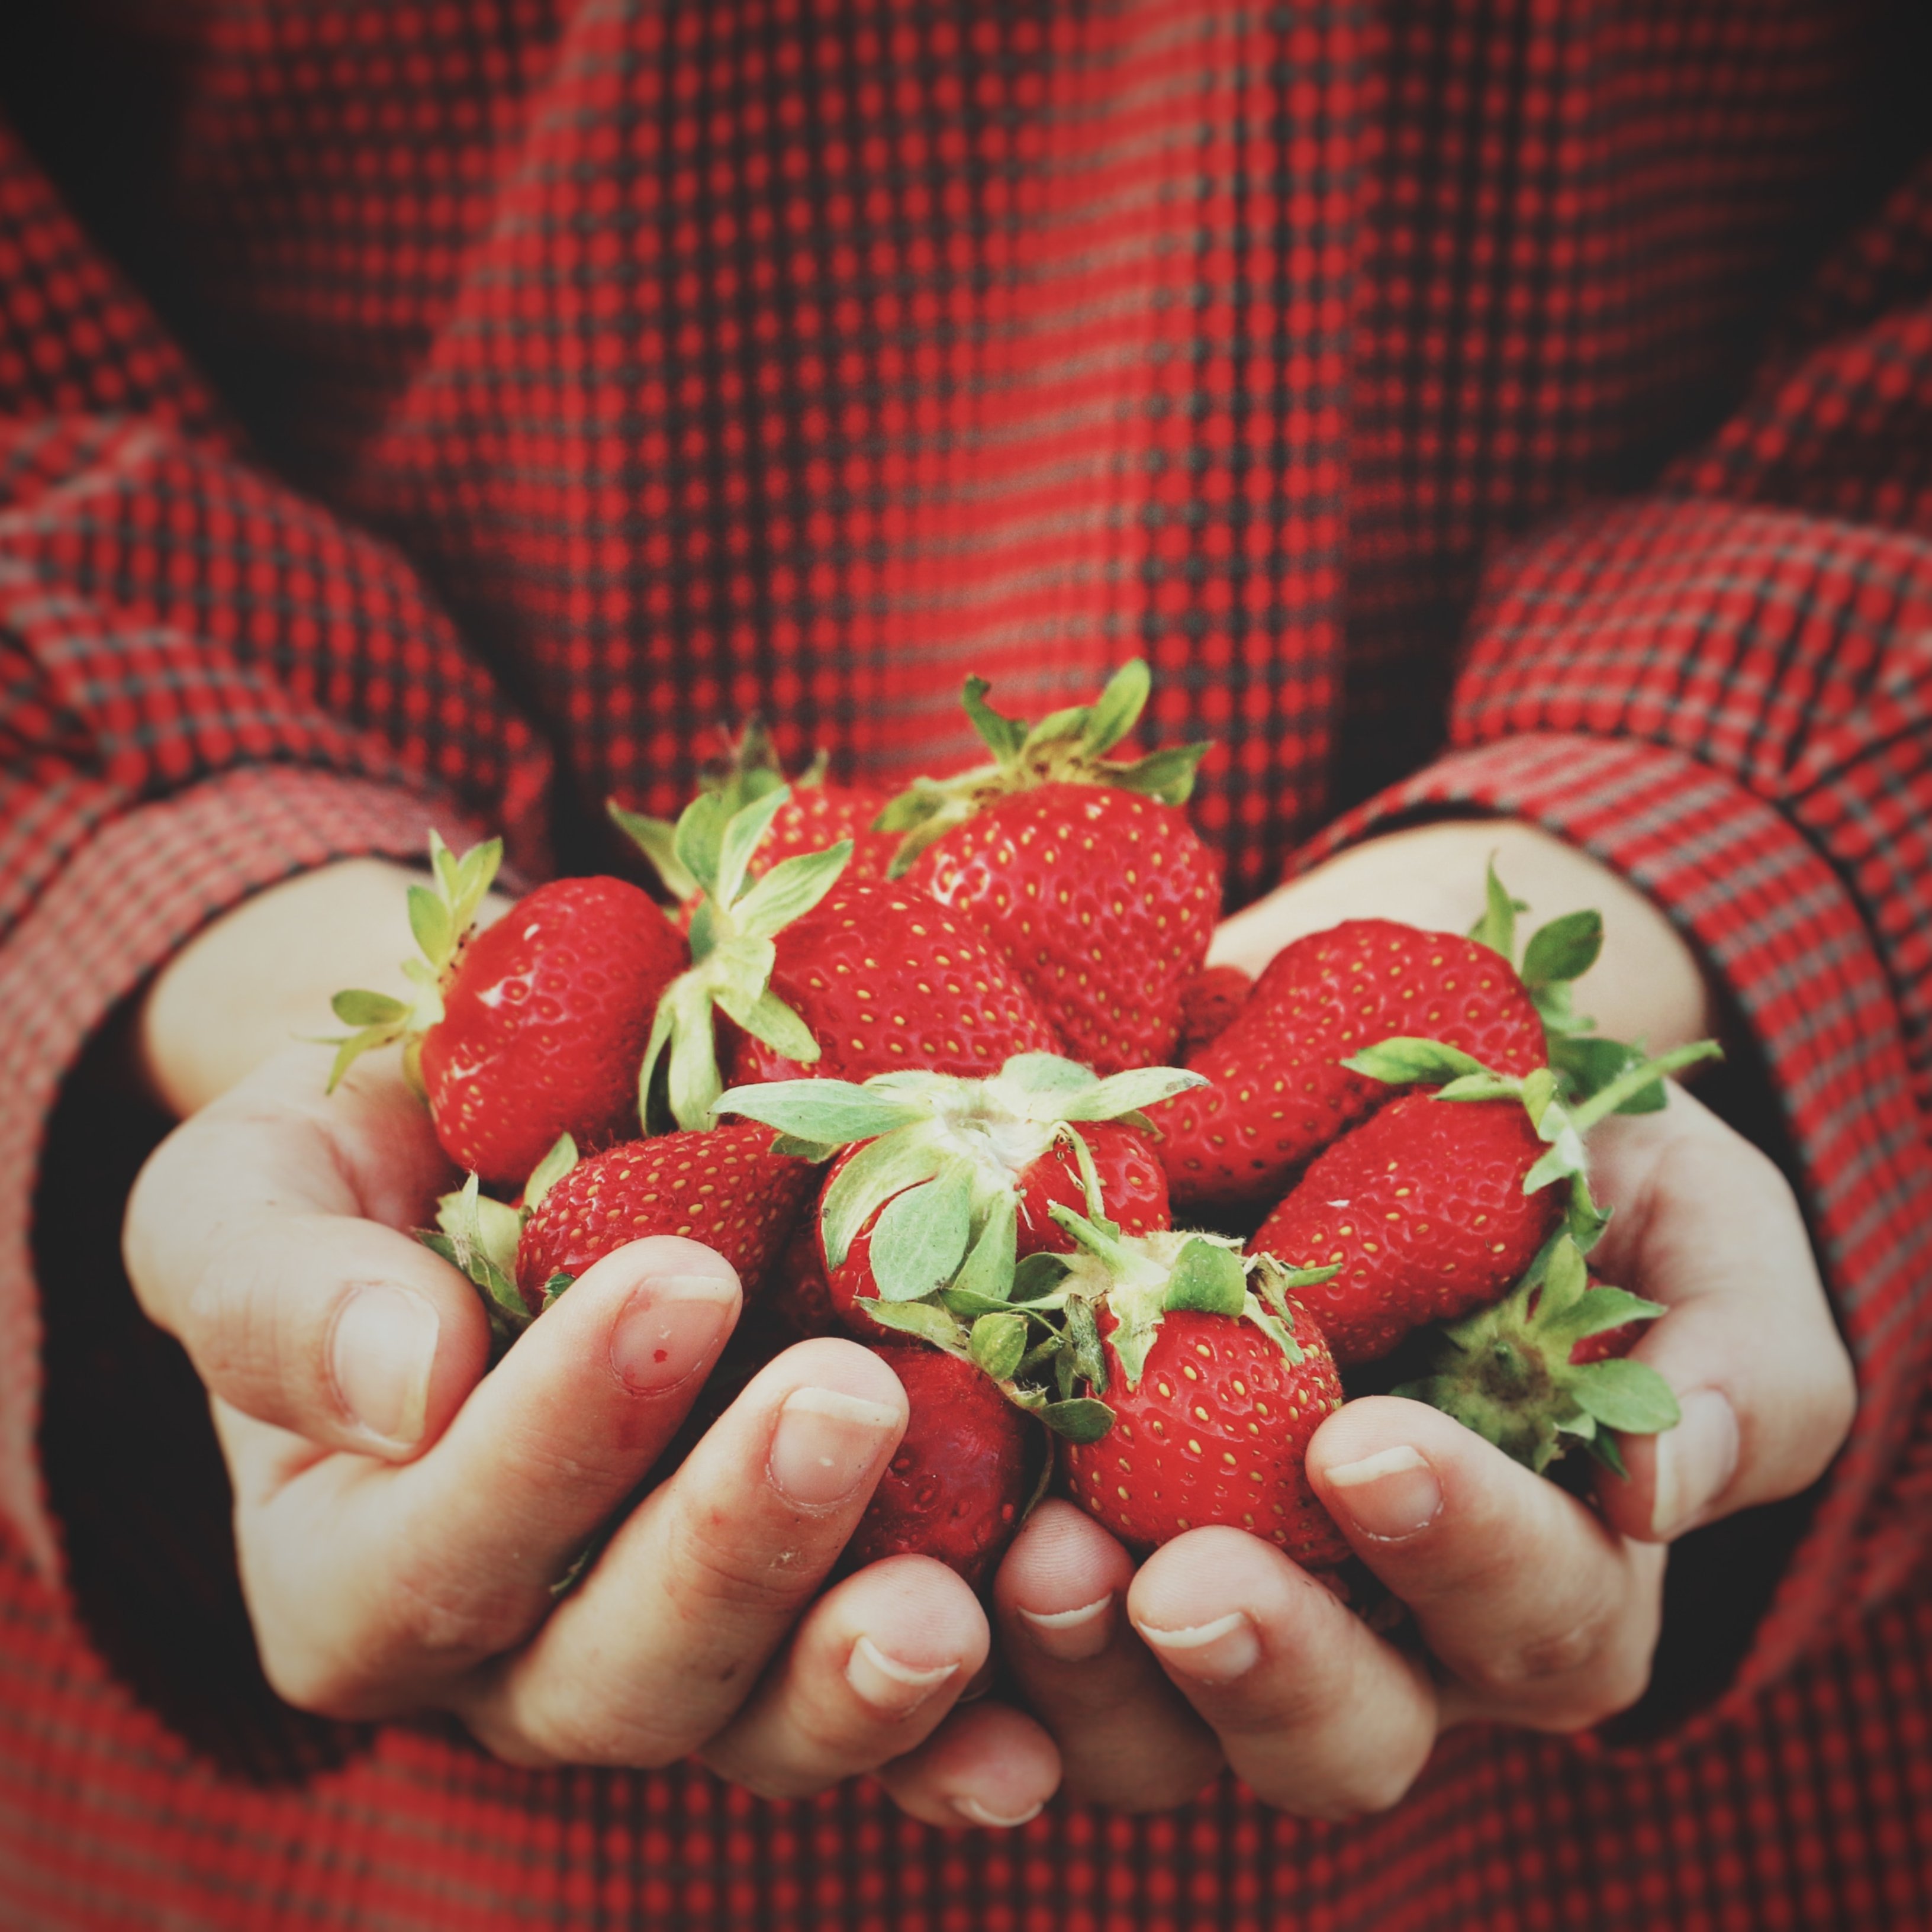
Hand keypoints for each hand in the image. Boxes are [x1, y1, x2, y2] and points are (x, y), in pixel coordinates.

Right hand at [122, 867, 1062, 1824]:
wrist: (487, 1149)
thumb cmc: (355, 1167)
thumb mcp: (248, 1194)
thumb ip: (277, 1293)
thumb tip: (402, 1379)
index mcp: (355, 1567)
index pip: (437, 1551)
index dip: (554, 1441)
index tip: (676, 1278)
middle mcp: (513, 1654)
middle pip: (616, 1671)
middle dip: (735, 1545)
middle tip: (845, 1398)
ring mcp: (674, 1655)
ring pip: (759, 1728)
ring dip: (859, 1674)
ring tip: (958, 1598)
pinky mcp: (803, 1628)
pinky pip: (880, 1724)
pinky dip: (959, 1741)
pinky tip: (1037, 1732)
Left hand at [982, 821, 1853, 1812]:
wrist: (1366, 1075)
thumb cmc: (1559, 1158)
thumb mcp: (1690, 1225)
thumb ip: (1735, 1355)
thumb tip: (1668, 1487)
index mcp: (1538, 1569)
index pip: (1536, 1616)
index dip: (1464, 1551)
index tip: (1365, 1443)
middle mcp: (1373, 1625)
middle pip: (1340, 1732)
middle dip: (1266, 1665)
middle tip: (1181, 1578)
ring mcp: (1206, 1595)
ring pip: (1153, 1731)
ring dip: (1088, 1671)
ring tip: (1033, 1556)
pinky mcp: (1066, 1538)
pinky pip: (1004, 1660)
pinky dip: (959, 1646)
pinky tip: (907, 1574)